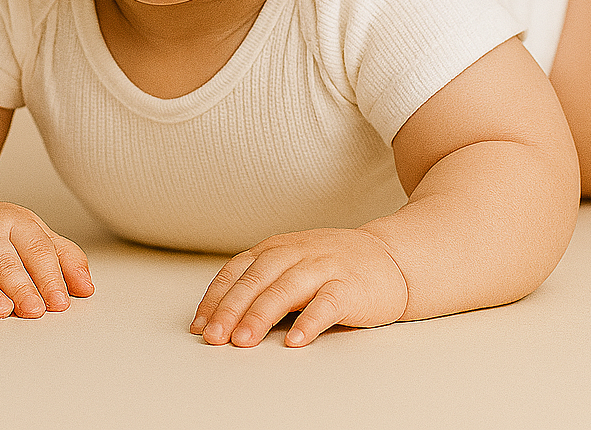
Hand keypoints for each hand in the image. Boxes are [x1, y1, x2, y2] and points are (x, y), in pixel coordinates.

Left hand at [191, 227, 408, 347]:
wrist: (391, 257)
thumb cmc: (334, 266)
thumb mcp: (292, 262)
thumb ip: (262, 281)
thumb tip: (220, 316)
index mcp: (278, 248)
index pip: (238, 270)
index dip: (216, 297)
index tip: (199, 324)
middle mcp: (297, 253)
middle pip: (257, 279)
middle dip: (231, 308)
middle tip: (214, 336)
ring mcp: (324, 267)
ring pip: (286, 289)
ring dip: (261, 315)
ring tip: (243, 341)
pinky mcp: (350, 286)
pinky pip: (326, 303)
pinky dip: (309, 321)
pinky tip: (294, 340)